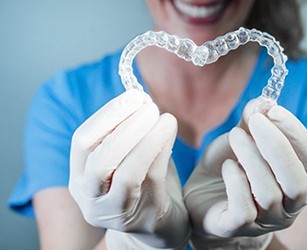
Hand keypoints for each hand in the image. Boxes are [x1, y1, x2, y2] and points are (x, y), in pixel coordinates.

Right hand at [69, 89, 188, 248]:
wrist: (156, 225)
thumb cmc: (141, 184)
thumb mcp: (125, 158)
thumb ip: (127, 134)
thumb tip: (142, 100)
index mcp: (80, 177)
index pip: (82, 143)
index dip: (107, 116)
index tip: (133, 96)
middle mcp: (90, 198)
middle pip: (99, 161)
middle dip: (125, 127)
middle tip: (149, 105)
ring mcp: (115, 212)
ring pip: (126, 174)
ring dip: (146, 139)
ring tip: (165, 117)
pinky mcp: (143, 217)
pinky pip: (152, 179)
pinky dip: (161, 150)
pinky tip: (170, 132)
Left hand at [183, 97, 306, 248]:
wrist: (201, 195)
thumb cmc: (230, 166)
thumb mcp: (243, 139)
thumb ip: (254, 122)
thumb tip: (262, 102)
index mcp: (300, 184)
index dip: (299, 136)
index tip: (274, 110)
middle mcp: (289, 207)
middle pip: (298, 183)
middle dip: (278, 146)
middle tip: (255, 120)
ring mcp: (265, 222)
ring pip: (270, 194)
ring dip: (252, 158)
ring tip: (235, 136)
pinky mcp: (238, 228)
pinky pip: (245, 210)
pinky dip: (236, 182)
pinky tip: (228, 166)